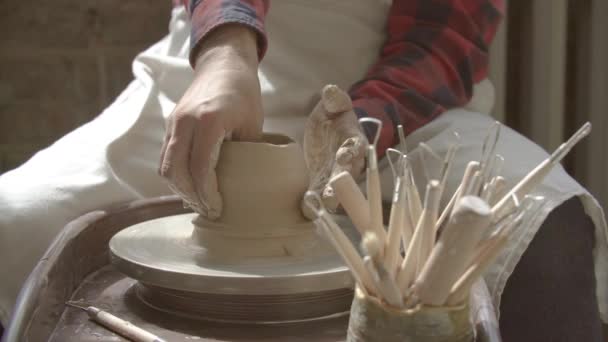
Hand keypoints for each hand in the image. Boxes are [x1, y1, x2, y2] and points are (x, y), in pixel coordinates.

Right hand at [159, 25, 262, 218]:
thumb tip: (244, 187)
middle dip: (190, 196)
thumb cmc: (244, 94)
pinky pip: (166, 156)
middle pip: (176, 171)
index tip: (217, 209)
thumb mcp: (252, 124)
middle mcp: (185, 122)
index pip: (200, 167)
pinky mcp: (170, 124)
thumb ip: (244, 154)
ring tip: (199, 202)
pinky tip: (191, 185)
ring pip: (166, 166)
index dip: (207, 194)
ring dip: (180, 188)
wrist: (223, 65)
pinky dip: (176, 175)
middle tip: (208, 210)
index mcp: (208, 121)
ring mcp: (174, 123)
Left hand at [303, 85, 367, 213]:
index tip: (344, 155)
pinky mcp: (321, 182)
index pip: (356, 147)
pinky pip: (319, 195)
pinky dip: (313, 204)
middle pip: (347, 174)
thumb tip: (331, 90)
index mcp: (354, 141)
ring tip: (317, 205)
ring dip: (328, 198)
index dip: (351, 152)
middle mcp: (349, 162)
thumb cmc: (334, 118)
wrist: (328, 132)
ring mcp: (335, 175)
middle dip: (340, 184)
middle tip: (330, 193)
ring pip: (335, 189)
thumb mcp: (334, 106)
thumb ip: (335, 99)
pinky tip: (305, 210)